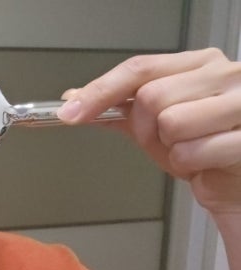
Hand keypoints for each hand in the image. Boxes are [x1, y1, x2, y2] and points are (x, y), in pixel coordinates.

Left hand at [57, 48, 240, 217]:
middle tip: (167, 141)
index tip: (70, 111)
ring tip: (191, 150)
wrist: (234, 181)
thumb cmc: (201, 148)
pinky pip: (192, 152)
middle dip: (147, 130)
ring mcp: (240, 103)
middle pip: (151, 97)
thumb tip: (73, 99)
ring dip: (171, 149)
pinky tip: (206, 162)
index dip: (100, 91)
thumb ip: (117, 109)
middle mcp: (224, 75)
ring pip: (171, 123)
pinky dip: (190, 165)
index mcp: (199, 64)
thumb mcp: (154, 124)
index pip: (139, 69)